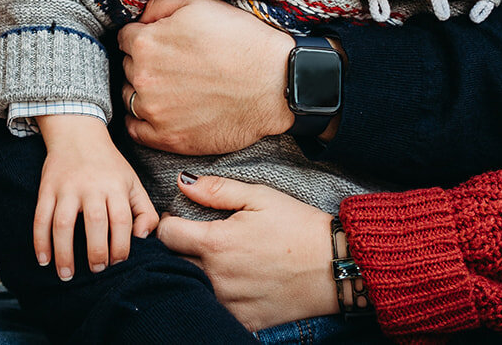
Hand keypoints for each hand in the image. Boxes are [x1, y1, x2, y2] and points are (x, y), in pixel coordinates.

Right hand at [33, 115, 158, 280]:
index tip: (117, 263)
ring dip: (64, 253)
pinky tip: (43, 260)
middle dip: (96, 252)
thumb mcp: (133, 182)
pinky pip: (41, 217)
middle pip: (95, 223)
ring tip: (67, 275)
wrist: (78, 132)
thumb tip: (142, 239)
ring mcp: (67, 187)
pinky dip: (40, 241)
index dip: (121, 247)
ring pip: (63, 224)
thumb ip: (144, 211)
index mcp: (116, 186)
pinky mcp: (47, 188)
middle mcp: (92, 186)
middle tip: (96, 270)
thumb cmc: (109, 166)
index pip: (122, 221)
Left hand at [118, 0, 293, 154]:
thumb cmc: (242, 41)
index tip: (162, 42)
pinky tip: (162, 110)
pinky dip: (143, 120)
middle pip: (127, 67)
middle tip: (173, 63)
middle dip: (143, 63)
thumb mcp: (200, 6)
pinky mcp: (168, 139)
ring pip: (129, 97)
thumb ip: (159, 5)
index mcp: (147, 43)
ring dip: (142, 91)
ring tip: (172, 86)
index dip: (145, 37)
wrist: (276, 83)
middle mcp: (144, 78)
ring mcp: (154, 112)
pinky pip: (135, 130)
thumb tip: (140, 16)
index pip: (126, 38)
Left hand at [156, 172, 336, 330]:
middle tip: (195, 238)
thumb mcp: (260, 197)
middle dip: (177, 249)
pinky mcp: (244, 320)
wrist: (335, 264)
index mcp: (216, 243)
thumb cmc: (298, 226)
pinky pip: (214, 310)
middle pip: (173, 262)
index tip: (180, 219)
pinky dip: (214, 298)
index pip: (166, 235)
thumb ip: (217, 190)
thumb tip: (182, 183)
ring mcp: (228, 303)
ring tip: (213, 261)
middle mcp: (216, 277)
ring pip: (191, 287)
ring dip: (193, 273)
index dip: (169, 222)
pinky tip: (231, 284)